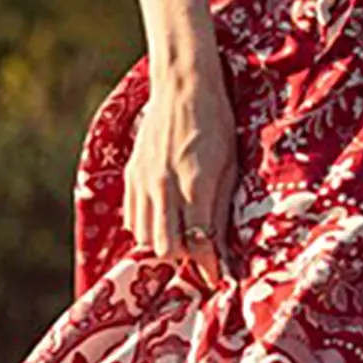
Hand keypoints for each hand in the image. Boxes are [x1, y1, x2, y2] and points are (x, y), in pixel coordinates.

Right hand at [124, 66, 238, 290]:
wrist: (183, 86)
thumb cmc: (217, 123)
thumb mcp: (230, 165)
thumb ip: (221, 209)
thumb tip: (223, 250)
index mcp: (195, 184)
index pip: (198, 242)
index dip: (208, 265)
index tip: (218, 277)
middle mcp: (164, 187)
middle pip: (166, 247)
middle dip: (186, 257)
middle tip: (201, 252)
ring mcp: (144, 181)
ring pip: (145, 237)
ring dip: (165, 242)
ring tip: (183, 234)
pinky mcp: (131, 175)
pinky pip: (133, 218)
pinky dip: (148, 226)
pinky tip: (165, 217)